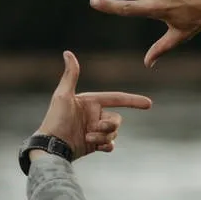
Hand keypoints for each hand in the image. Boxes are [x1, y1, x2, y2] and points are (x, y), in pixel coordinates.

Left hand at [36, 51, 152, 159]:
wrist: (51, 146)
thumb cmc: (55, 119)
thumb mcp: (63, 95)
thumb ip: (70, 75)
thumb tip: (67, 52)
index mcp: (91, 102)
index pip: (117, 99)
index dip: (133, 101)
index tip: (149, 104)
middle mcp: (94, 115)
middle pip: (117, 119)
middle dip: (110, 124)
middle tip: (97, 128)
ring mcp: (95, 130)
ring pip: (114, 132)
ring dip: (104, 136)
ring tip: (89, 138)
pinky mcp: (94, 144)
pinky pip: (110, 144)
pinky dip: (106, 145)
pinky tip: (97, 146)